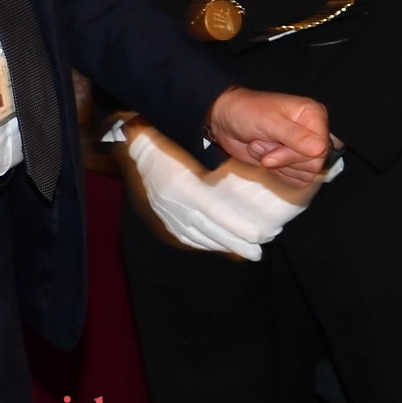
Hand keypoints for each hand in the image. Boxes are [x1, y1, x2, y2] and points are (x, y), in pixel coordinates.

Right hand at [122, 125, 264, 258]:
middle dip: (235, 243)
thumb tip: (248, 180)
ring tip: (247, 253)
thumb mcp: (195, 154)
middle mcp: (174, 203)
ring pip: (200, 236)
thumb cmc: (174, 149)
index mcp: (183, 185)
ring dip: (224, 246)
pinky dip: (207, 244)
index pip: (213, 209)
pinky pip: (188, 238)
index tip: (256, 234)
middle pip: (209, 228)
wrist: (142, 155)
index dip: (235, 224)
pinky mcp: (166, 220)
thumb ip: (217, 170)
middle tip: (258, 253)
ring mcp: (168, 215)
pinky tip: (221, 247)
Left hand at [206, 86, 328, 184]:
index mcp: (314, 115)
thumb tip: (319, 150)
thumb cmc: (245, 113)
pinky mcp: (294, 163)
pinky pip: (297, 181)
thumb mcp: (268, 121)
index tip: (270, 149)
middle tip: (260, 143)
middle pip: (314, 164)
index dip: (294, 154)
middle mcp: (314, 133)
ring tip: (261, 146)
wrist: (225, 121)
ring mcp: (305, 149)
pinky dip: (278, 173)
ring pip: (306, 174)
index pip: (320, 148)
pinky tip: (266, 157)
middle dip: (282, 158)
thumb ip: (294, 136)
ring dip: (277, 164)